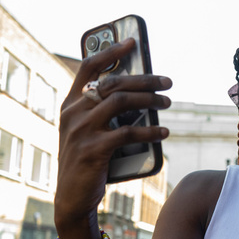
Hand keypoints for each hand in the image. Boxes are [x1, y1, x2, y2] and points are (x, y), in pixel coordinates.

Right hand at [54, 38, 170, 233]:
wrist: (71, 197)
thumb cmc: (85, 160)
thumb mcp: (85, 131)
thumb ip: (100, 111)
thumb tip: (138, 93)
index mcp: (70, 104)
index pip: (88, 66)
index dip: (110, 51)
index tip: (132, 42)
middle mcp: (73, 112)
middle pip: (113, 83)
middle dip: (144, 78)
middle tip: (167, 82)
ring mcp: (82, 130)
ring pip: (121, 102)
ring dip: (150, 99)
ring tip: (168, 101)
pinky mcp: (93, 150)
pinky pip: (127, 133)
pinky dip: (150, 130)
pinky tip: (164, 131)